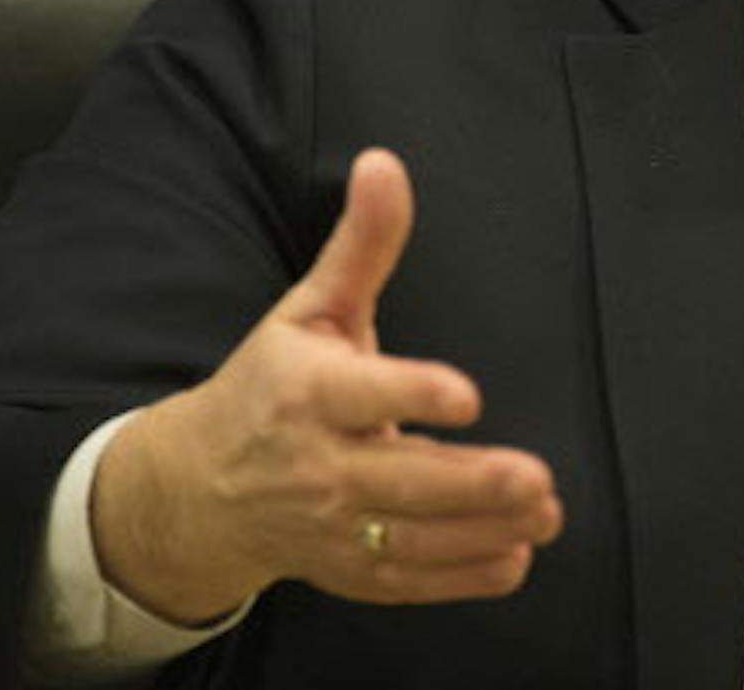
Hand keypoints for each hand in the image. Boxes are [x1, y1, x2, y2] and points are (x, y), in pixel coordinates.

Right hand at [90, 148, 562, 623]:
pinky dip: (459, 579)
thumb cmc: (269, 383)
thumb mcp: (310, 306)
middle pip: (398, 480)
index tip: (468, 396)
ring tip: (545, 513)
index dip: (414, 394)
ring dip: (481, 532)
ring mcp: (329, 526)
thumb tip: (384, 161)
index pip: (362, 394)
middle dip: (470, 484)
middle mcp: (317, 464)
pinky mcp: (344, 569)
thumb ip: (361, 243)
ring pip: (410, 539)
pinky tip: (513, 559)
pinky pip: (404, 582)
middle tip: (537, 477)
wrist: (198, 487)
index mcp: (307, 390)